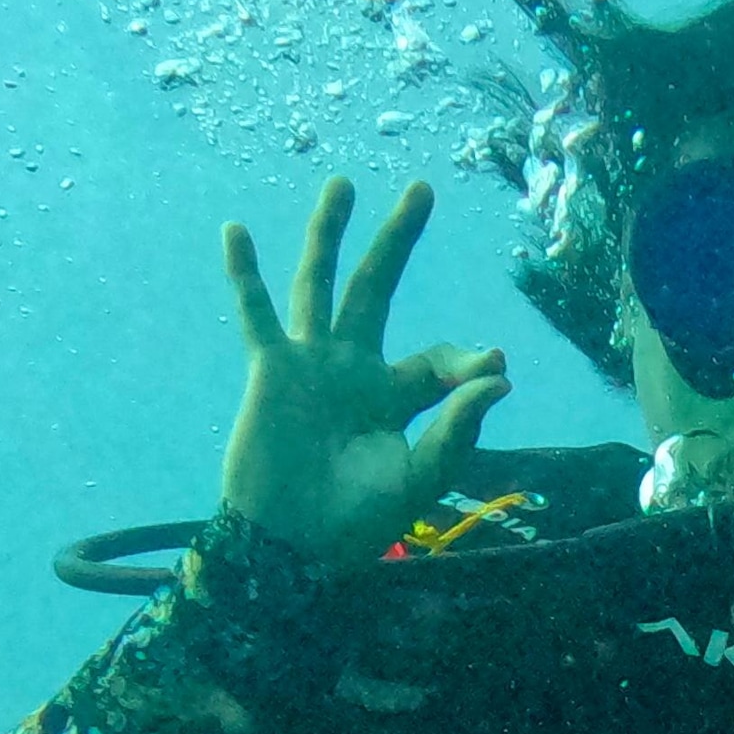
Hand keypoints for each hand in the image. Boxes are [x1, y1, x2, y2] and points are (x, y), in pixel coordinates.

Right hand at [215, 178, 509, 566]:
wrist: (288, 547)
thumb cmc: (354, 523)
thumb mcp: (419, 477)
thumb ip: (458, 429)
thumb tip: (498, 376)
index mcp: (395, 397)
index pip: (439, 360)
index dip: (467, 360)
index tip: (489, 368)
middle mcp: (353, 370)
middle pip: (377, 290)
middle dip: (399, 241)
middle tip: (423, 189)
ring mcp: (310, 365)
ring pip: (320, 285)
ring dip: (330, 235)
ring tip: (343, 185)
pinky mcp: (271, 371)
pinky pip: (257, 315)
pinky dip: (245, 275)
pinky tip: (235, 232)